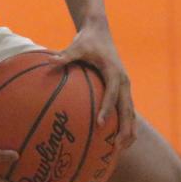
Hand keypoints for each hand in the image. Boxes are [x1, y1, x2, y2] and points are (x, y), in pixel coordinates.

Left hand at [50, 18, 136, 149]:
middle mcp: (124, 81)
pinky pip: (126, 110)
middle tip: (117, 147)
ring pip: (130, 113)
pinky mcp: (122, 90)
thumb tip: (50, 62)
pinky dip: (125, 124)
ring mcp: (125, 87)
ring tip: (121, 150)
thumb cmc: (87, 40)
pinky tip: (117, 139)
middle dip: (125, 129)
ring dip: (129, 130)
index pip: (112, 94)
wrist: (100, 31)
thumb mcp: (76, 46)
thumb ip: (66, 56)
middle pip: (128, 109)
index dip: (107, 109)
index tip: (100, 124)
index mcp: (114, 72)